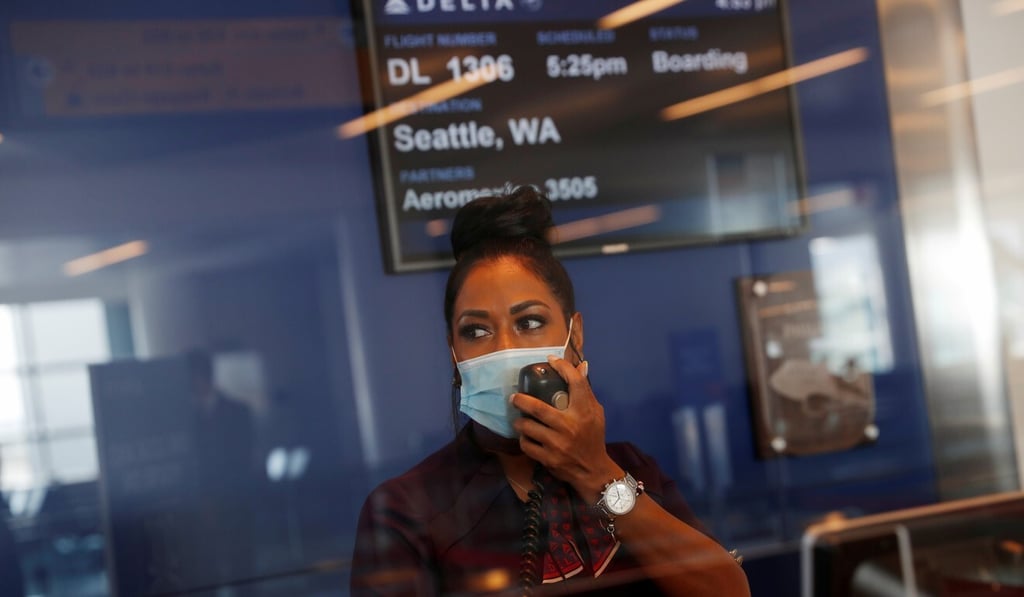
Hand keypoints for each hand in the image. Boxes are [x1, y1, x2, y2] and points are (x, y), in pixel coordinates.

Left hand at [511, 356, 623, 501]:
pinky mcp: (548, 459)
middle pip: (538, 408)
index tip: (551, 360)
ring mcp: (557, 444)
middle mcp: (570, 426)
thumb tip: (582, 365)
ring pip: (528, 427)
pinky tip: (526, 437)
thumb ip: (586, 391)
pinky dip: (524, 439)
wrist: (593, 470)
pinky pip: (527, 445)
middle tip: (514, 397)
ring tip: (520, 419)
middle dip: (521, 400)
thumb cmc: (593, 437)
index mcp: (584, 412)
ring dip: (520, 422)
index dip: (562, 366)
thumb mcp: (595, 413)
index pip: (574, 382)